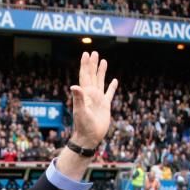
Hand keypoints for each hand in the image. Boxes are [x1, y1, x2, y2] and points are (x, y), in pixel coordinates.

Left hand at [57, 52, 117, 180]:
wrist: (89, 137)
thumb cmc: (83, 126)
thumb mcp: (80, 111)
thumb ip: (78, 98)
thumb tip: (74, 86)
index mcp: (85, 94)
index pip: (85, 76)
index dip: (85, 65)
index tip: (86, 53)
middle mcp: (91, 94)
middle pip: (92, 75)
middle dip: (93, 64)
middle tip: (94, 52)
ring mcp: (98, 99)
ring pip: (100, 81)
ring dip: (101, 72)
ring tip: (103, 61)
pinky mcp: (105, 106)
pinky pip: (109, 93)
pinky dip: (112, 87)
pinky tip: (115, 80)